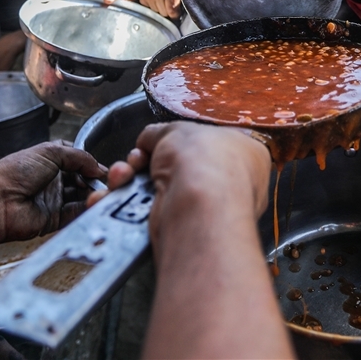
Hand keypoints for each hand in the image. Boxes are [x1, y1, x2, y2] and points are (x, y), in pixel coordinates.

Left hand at [0, 141, 105, 242]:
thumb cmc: (12, 175)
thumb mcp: (49, 152)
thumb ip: (79, 156)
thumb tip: (98, 167)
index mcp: (47, 161)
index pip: (75, 159)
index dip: (88, 162)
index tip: (99, 167)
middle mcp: (51, 180)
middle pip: (81, 179)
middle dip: (93, 179)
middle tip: (103, 180)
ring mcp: (53, 200)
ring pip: (81, 196)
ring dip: (92, 194)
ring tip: (101, 191)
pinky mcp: (54, 219)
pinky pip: (76, 213)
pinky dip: (86, 208)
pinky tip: (94, 203)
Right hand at [88, 122, 271, 230]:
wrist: (196, 203)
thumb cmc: (206, 161)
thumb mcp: (179, 128)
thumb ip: (162, 133)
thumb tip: (149, 138)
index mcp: (246, 156)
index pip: (211, 146)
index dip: (182, 141)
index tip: (162, 141)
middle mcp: (229, 186)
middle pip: (177, 168)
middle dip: (146, 162)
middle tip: (137, 159)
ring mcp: (204, 212)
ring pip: (155, 191)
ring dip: (130, 180)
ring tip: (122, 175)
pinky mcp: (179, 232)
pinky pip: (144, 215)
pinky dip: (123, 204)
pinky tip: (114, 193)